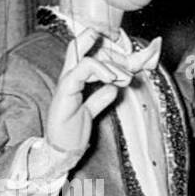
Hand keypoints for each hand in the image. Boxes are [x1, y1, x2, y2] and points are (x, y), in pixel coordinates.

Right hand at [45, 28, 159, 153]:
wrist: (62, 150)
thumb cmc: (72, 132)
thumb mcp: (91, 111)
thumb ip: (100, 98)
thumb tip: (113, 88)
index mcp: (74, 80)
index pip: (83, 53)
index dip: (98, 45)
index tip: (120, 48)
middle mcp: (68, 77)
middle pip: (79, 47)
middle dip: (107, 50)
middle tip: (132, 66)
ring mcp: (65, 83)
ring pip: (84, 58)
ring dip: (110, 66)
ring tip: (126, 78)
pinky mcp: (65, 91)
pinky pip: (80, 71)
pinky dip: (98, 70)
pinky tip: (112, 79)